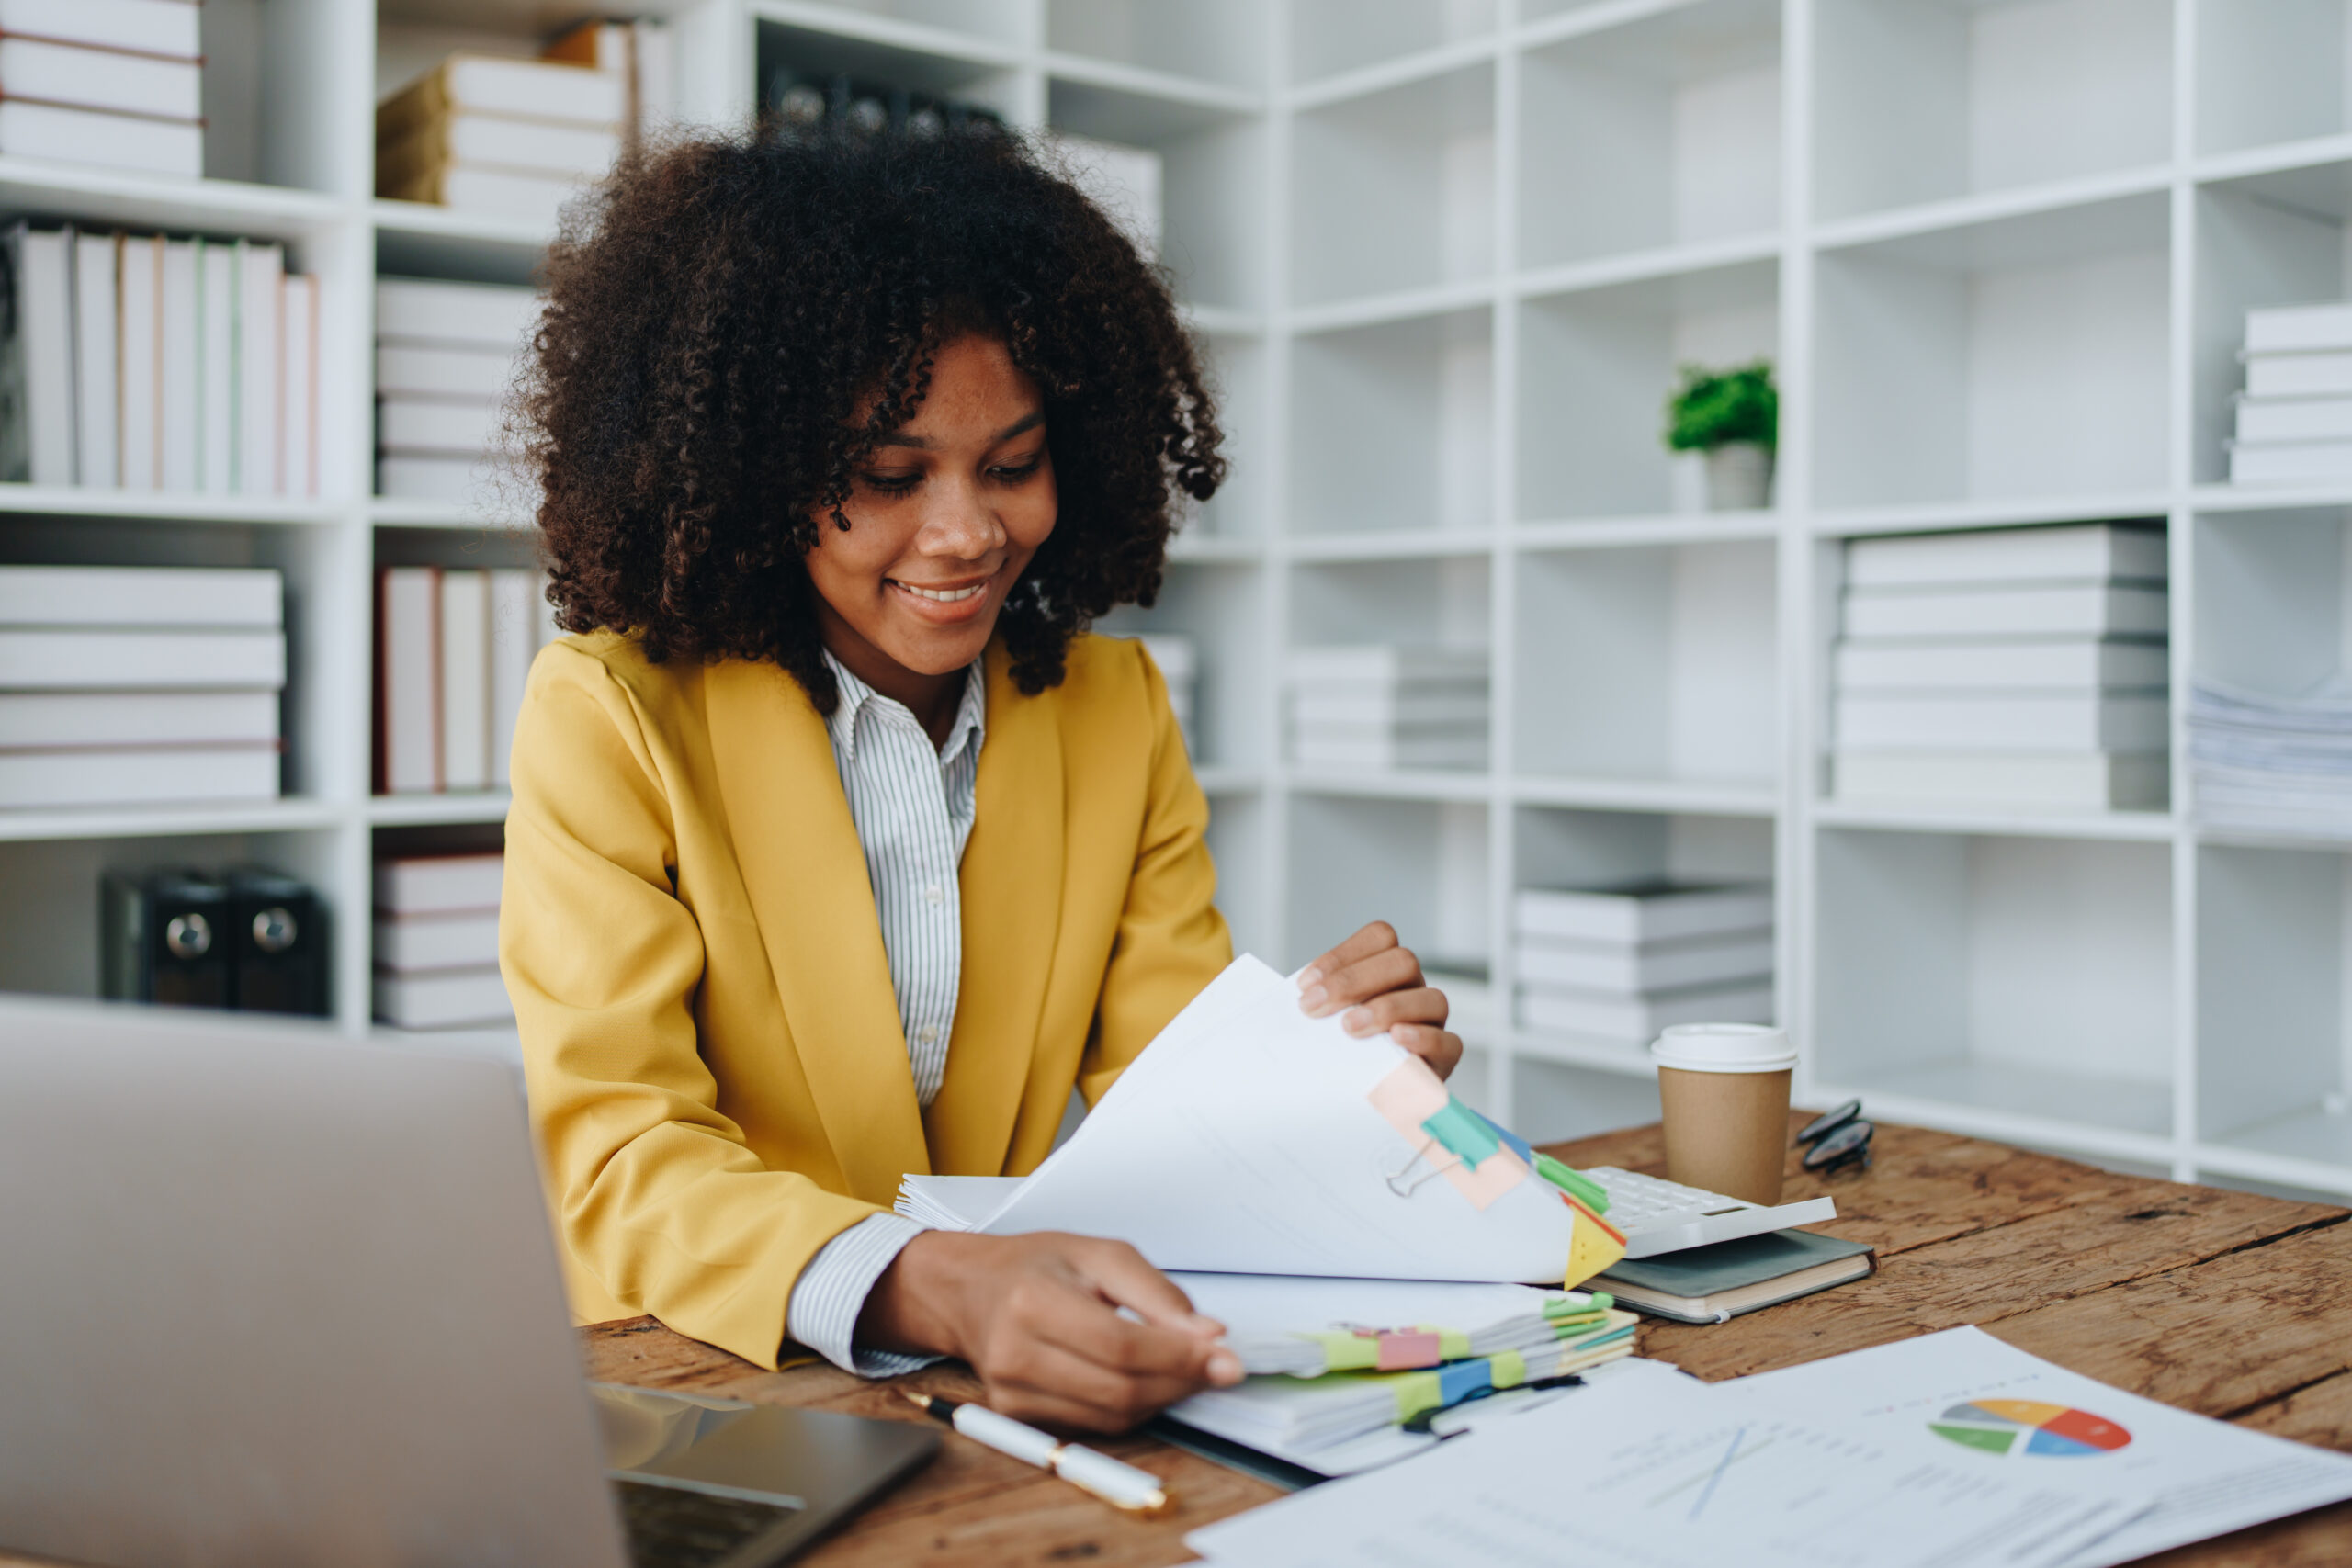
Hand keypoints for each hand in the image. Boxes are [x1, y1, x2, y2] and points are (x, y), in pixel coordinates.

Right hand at [857, 1230, 1241, 1432]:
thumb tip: (1208, 1337)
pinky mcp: (1016, 1417)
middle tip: (1220, 1367)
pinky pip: (1093, 1425)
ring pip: (1111, 1417)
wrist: (968, 1290)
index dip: (1180, 1358)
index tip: (1226, 1357)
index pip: (1121, 1348)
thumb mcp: (1100, 1254)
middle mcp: (1015, 1355)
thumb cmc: (1035, 1265)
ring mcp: (1011, 1394)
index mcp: (1033, 1302)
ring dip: (1161, 1398)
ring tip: (1184, 1370)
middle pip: (1119, 1390)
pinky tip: (1143, 1381)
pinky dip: (1130, 1407)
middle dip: (1181, 1382)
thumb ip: (1157, 1294)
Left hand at [1299, 921, 1463, 1080]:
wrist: (1362, 1101)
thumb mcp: (1325, 1023)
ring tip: (1349, 1028)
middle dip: (1354, 982)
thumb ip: (1321, 1006)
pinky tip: (1396, 1039)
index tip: (1306, 985)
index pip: (1380, 938)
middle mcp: (1414, 990)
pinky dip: (1422, 1037)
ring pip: (1432, 998)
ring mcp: (1433, 1023)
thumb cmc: (1343, 1055)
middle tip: (1316, 1008)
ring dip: (1386, 1009)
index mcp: (1388, 971)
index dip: (1342, 955)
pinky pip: (1448, 1042)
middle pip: (1403, 962)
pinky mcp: (1444, 1058)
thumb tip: (1300, 1002)